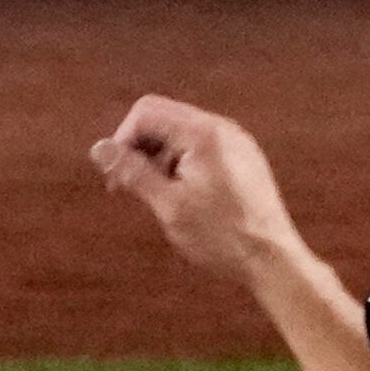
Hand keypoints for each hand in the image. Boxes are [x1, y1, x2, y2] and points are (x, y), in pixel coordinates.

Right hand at [89, 94, 309, 282]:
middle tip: (127, 189)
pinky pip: (201, 149)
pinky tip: (180, 198)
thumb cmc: (220, 235)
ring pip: (180, 135)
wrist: (271, 259)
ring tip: (156, 198)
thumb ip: (132, 171)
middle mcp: (223, 128)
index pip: (146, 112)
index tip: (116, 177)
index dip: (122, 140)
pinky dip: (180, 165)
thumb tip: (98, 148)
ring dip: (158, 160)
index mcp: (203, 133)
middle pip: (163, 119)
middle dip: (138, 149)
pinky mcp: (242, 159)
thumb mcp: (167, 204)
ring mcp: (236, 142)